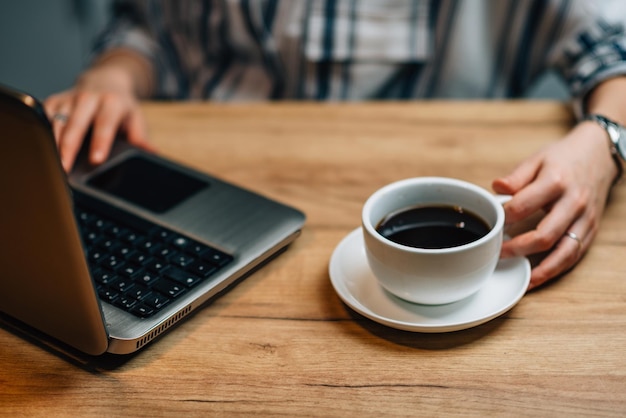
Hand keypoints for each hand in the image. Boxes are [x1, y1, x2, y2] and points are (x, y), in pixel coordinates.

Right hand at [43, 62, 153, 170]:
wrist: (106, 80)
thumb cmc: (121, 104)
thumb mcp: (136, 117)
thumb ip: (140, 136)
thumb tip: (151, 152)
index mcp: (111, 102)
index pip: (105, 123)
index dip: (100, 142)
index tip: (96, 159)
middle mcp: (88, 98)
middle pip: (76, 124)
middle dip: (69, 147)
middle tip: (66, 168)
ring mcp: (69, 98)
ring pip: (57, 121)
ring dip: (53, 143)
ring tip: (53, 164)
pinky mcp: (55, 100)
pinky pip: (44, 115)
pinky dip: (42, 131)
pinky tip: (43, 147)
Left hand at [492, 121, 616, 289]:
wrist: (598, 155)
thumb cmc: (564, 158)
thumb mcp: (537, 159)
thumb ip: (516, 177)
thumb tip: (496, 189)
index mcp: (556, 181)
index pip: (523, 205)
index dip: (504, 217)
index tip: (492, 222)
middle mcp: (574, 203)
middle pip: (544, 235)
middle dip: (517, 248)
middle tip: (498, 252)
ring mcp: (585, 219)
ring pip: (564, 252)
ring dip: (541, 269)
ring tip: (520, 278)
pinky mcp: (591, 229)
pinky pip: (575, 255)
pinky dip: (556, 269)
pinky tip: (538, 277)